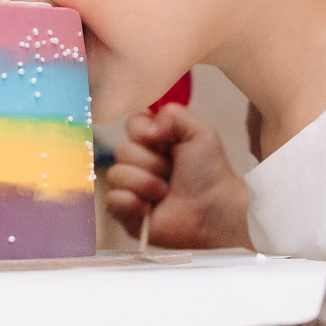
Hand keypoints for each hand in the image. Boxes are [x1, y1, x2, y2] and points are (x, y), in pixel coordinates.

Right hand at [104, 104, 249, 248]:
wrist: (213, 211)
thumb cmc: (210, 175)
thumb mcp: (200, 132)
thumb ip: (172, 113)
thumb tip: (147, 128)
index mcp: (155, 141)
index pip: (131, 125)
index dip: (145, 133)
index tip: (165, 141)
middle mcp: (141, 162)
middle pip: (121, 150)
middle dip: (150, 162)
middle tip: (171, 172)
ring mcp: (132, 187)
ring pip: (116, 175)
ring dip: (145, 183)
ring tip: (165, 192)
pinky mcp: (126, 212)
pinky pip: (112, 199)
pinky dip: (132, 203)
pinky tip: (150, 208)